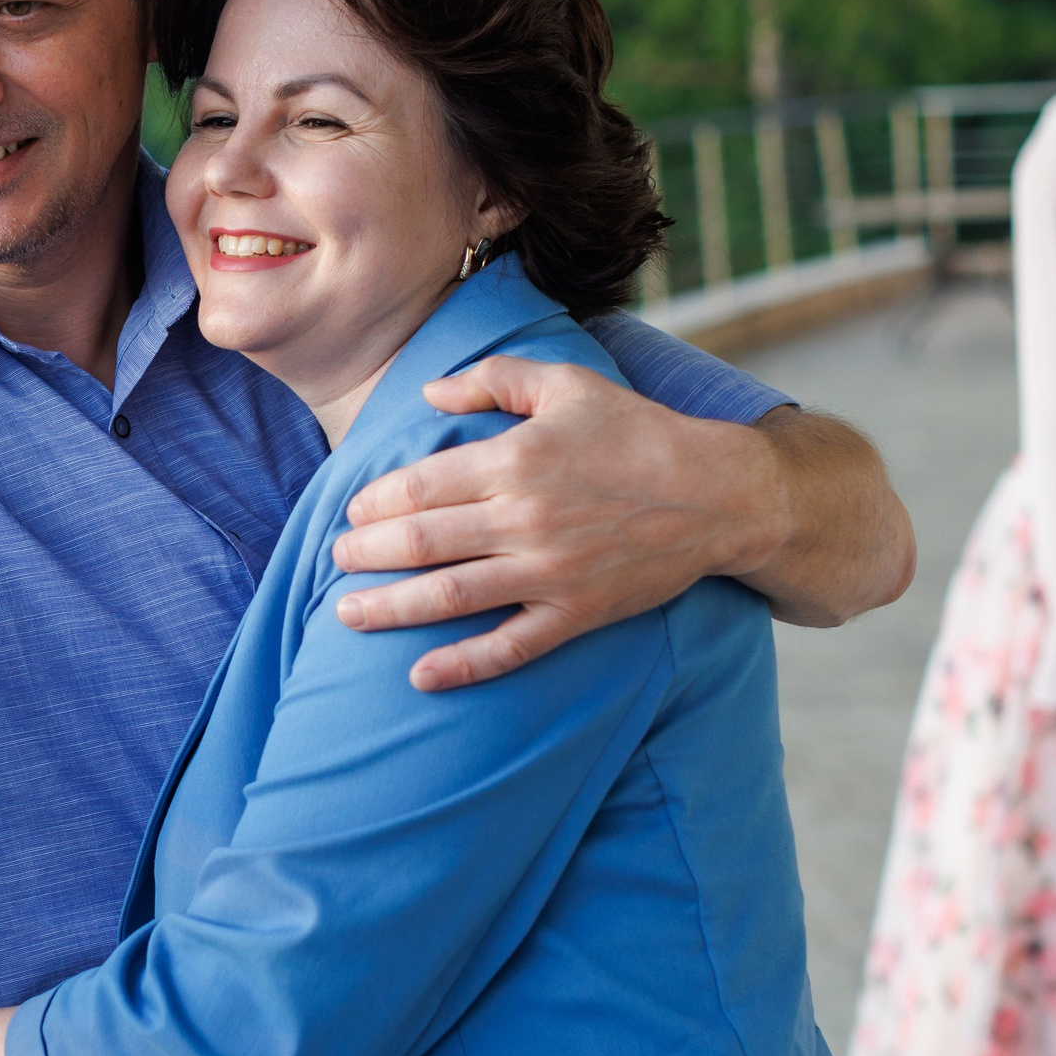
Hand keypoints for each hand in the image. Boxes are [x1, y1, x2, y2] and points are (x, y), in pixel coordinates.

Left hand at [329, 356, 786, 691]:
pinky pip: (509, 647)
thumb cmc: (638, 432)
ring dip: (390, 608)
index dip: (374, 502)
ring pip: (450, 596)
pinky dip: (462, 666)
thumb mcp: (567, 383)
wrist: (722, 494)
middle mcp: (525, 519)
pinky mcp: (577, 614)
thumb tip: (427, 394)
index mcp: (516, 461)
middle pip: (422, 542)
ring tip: (346, 613)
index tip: (351, 510)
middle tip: (334, 559)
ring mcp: (550, 573)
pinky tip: (418, 676)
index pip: (419, 486)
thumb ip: (493, 380)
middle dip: (366, 554)